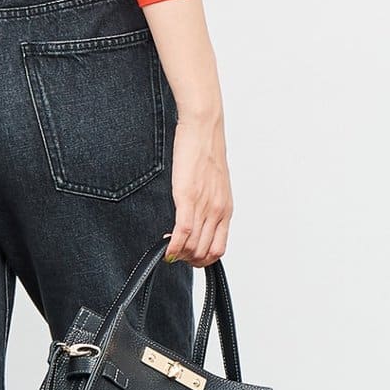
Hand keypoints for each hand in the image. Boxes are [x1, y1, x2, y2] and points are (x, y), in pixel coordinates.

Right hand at [164, 108, 232, 266]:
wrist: (204, 129)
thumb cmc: (206, 152)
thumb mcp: (214, 184)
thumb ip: (209, 204)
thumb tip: (197, 219)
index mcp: (225, 210)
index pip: (218, 250)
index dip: (202, 260)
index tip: (187, 256)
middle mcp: (218, 212)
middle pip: (204, 253)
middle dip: (187, 260)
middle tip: (174, 253)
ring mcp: (204, 206)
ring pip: (194, 247)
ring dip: (179, 255)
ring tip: (168, 247)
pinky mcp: (188, 198)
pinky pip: (183, 232)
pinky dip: (172, 247)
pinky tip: (164, 248)